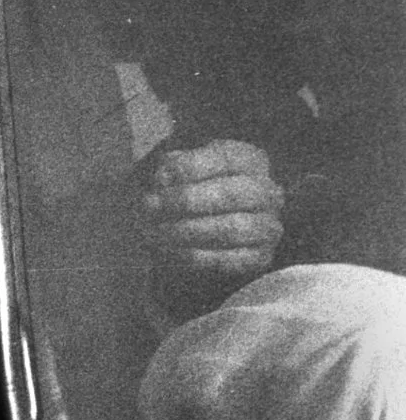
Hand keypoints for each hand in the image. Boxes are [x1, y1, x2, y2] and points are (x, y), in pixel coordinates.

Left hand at [142, 138, 283, 279]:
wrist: (198, 228)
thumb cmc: (189, 189)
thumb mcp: (180, 169)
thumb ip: (172, 167)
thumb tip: (164, 178)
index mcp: (251, 161)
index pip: (226, 159)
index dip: (190, 168)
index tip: (159, 179)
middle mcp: (268, 192)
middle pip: (231, 194)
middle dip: (186, 201)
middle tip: (150, 207)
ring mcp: (268, 226)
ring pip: (232, 229)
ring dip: (188, 231)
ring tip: (157, 231)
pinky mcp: (260, 257)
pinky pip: (231, 260)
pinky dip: (197, 256)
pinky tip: (171, 251)